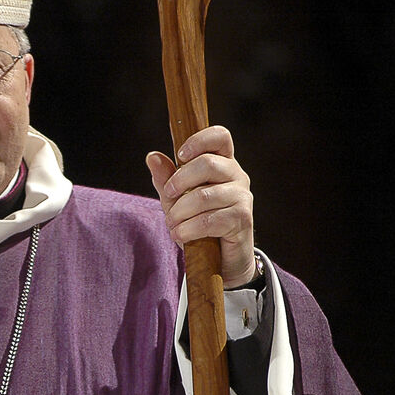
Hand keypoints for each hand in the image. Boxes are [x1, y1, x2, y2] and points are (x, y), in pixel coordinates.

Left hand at [146, 125, 256, 286]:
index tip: (179, 155)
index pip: (220, 136)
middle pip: (208, 163)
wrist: (220, 258)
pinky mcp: (242, 219)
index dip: (198, 140)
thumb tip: (152, 156)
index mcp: (222, 162)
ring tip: (173, 224)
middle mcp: (237, 175)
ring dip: (180, 212)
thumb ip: (166, 178)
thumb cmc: (198, 221)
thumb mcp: (176, 198)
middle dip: (179, 181)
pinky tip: (181, 235)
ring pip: (204, 196)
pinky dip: (188, 229)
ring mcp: (242, 197)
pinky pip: (209, 220)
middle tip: (168, 196)